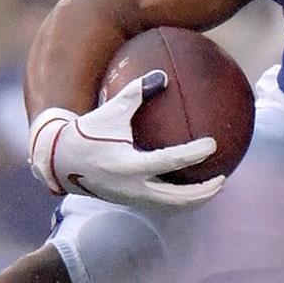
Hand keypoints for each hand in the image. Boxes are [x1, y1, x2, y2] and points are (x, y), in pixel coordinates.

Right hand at [28, 71, 225, 207]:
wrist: (60, 161)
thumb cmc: (88, 131)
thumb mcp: (111, 109)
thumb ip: (137, 92)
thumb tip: (163, 75)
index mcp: (128, 164)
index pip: (169, 162)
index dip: (193, 154)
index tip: (213, 144)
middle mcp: (131, 187)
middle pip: (176, 198)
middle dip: (202, 192)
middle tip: (223, 178)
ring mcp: (131, 199)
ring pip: (170, 208)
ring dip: (194, 201)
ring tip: (213, 189)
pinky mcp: (129, 203)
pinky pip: (161, 207)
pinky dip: (180, 202)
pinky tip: (192, 190)